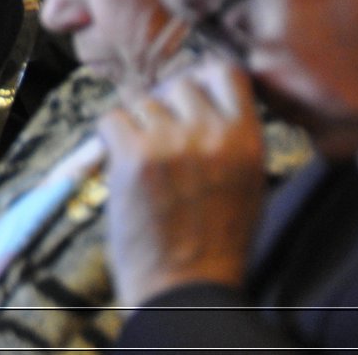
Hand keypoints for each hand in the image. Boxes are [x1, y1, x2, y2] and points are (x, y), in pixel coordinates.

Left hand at [98, 58, 265, 306]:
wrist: (186, 285)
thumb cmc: (215, 238)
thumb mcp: (245, 181)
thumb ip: (229, 135)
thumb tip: (201, 96)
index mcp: (247, 139)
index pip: (226, 73)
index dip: (202, 79)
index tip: (188, 97)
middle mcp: (211, 133)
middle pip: (178, 84)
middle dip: (165, 105)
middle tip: (160, 138)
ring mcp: (172, 141)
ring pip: (142, 103)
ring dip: (137, 127)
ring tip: (145, 164)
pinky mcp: (135, 155)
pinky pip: (112, 119)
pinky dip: (111, 138)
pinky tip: (122, 164)